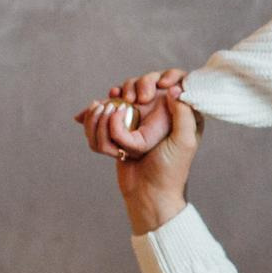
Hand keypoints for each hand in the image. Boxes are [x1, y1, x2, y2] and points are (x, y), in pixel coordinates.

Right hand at [75, 73, 200, 233]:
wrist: (150, 194)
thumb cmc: (171, 170)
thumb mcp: (184, 141)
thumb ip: (184, 114)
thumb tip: (175, 89)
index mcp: (181, 113)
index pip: (173, 79)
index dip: (159, 78)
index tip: (154, 88)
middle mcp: (161, 114)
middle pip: (142, 84)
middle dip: (130, 88)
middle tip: (128, 100)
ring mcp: (140, 121)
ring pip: (122, 98)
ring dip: (108, 103)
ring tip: (102, 109)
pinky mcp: (123, 132)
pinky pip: (107, 115)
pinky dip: (95, 115)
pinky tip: (87, 112)